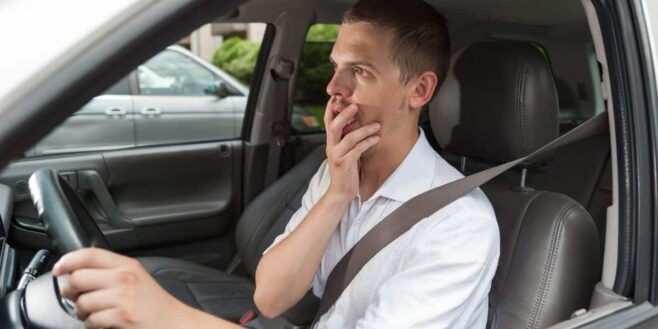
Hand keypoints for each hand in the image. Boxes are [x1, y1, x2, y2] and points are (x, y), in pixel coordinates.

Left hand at [52, 248, 186, 328]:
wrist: (173, 322)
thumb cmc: (152, 304)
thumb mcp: (135, 278)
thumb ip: (110, 271)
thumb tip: (75, 271)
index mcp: (127, 265)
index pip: (89, 255)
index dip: (68, 261)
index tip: (58, 269)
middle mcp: (125, 277)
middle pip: (78, 278)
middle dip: (70, 292)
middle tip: (75, 298)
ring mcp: (124, 297)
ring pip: (81, 302)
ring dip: (82, 312)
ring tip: (94, 313)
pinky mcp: (122, 316)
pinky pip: (91, 320)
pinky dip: (92, 324)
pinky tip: (103, 322)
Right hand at [323, 99, 379, 201]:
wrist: (340, 192)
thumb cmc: (346, 171)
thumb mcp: (345, 152)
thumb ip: (348, 139)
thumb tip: (356, 124)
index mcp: (331, 142)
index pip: (328, 122)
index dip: (331, 109)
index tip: (338, 96)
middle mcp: (331, 147)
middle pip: (334, 126)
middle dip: (345, 114)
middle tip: (356, 105)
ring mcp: (337, 156)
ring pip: (349, 138)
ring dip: (364, 130)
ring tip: (377, 125)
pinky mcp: (345, 164)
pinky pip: (357, 150)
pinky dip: (368, 143)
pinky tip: (377, 139)